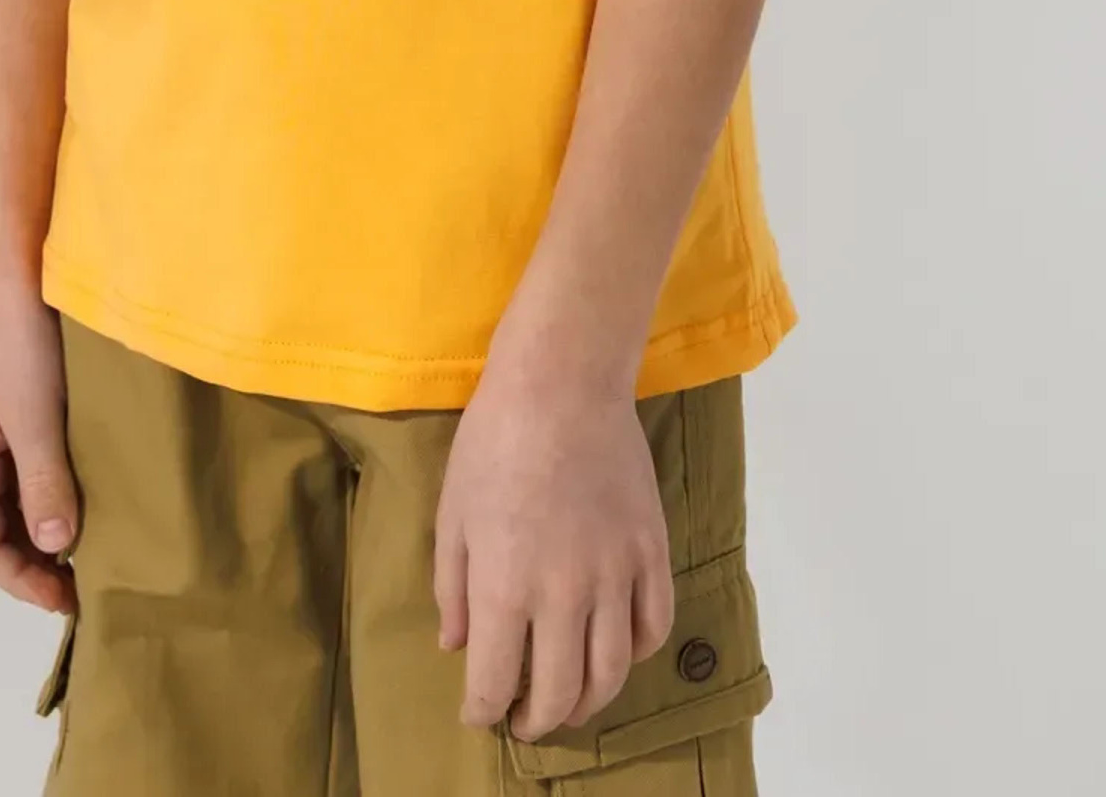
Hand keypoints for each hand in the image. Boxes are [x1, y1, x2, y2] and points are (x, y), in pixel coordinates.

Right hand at [0, 267, 79, 613]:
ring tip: (96, 545)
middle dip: (35, 563)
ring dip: (47, 527)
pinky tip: (94, 490)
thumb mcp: (33, 413)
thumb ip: (43, 479)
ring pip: (17, 497)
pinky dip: (58, 489)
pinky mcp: (22, 403)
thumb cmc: (18, 339)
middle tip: (88, 583)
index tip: (69, 599)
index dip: (20, 581)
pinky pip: (34, 464)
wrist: (17, 261)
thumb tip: (53, 549)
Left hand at [434, 359, 673, 743]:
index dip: (484, 711)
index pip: (496, 683)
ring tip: (571, 703)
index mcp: (506, 588)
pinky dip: (635, 654)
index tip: (480, 714)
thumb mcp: (452, 514)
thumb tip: (457, 647)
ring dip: (589, 702)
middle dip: (538, 720)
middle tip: (525, 721)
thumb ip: (454, 589)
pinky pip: (652, 626)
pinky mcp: (651, 551)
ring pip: (611, 673)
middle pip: (560, 693)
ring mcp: (615, 575)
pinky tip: (615, 653)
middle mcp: (565, 595)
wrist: (562, 382)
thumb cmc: (493, 441)